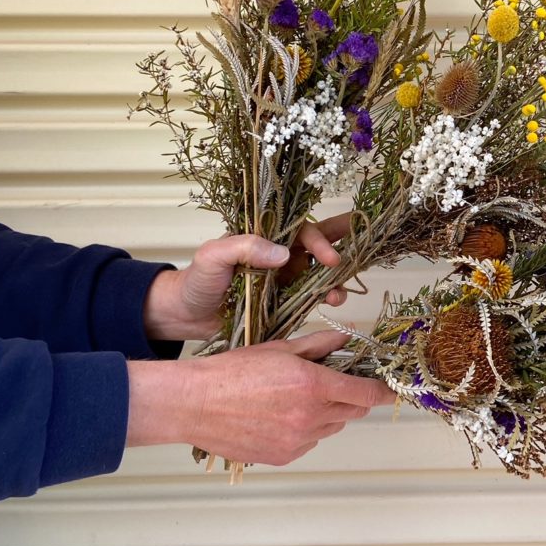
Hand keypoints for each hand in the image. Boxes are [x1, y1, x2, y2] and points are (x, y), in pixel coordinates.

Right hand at [126, 328, 394, 464]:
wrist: (194, 403)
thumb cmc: (232, 371)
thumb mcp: (280, 349)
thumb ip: (319, 345)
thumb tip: (346, 338)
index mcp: (313, 386)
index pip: (366, 394)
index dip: (383, 391)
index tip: (392, 388)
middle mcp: (310, 417)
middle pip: (352, 411)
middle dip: (351, 397)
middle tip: (333, 383)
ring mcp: (297, 441)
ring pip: (331, 427)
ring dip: (326, 413)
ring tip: (295, 397)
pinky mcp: (283, 456)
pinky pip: (308, 442)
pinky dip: (305, 430)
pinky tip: (280, 415)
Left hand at [143, 214, 351, 342]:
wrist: (185, 315)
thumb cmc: (196, 280)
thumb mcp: (213, 256)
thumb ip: (244, 247)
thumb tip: (283, 255)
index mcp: (264, 235)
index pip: (299, 230)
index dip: (318, 241)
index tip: (329, 259)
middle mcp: (278, 253)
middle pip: (316, 242)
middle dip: (341, 245)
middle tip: (360, 251)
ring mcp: (283, 278)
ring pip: (319, 273)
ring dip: (334, 281)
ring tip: (337, 296)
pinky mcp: (282, 301)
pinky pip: (310, 297)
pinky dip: (323, 299)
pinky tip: (329, 305)